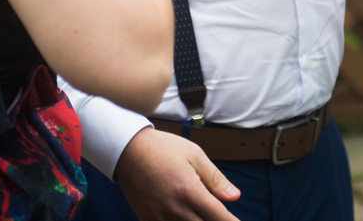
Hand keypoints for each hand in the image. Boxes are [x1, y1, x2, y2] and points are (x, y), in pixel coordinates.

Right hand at [113, 127, 241, 220]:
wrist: (127, 150)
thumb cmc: (164, 149)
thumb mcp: (194, 155)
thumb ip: (216, 179)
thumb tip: (235, 197)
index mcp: (190, 191)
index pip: (219, 217)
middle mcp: (175, 209)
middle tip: (220, 217)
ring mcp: (160, 217)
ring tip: (203, 216)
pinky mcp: (147, 220)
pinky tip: (184, 218)